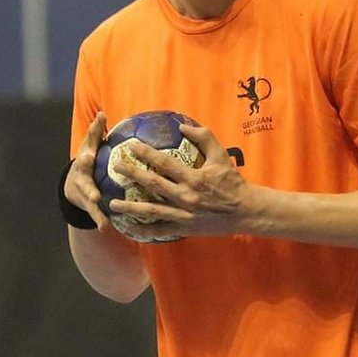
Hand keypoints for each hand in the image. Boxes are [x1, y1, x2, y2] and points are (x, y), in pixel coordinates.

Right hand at [65, 111, 110, 230]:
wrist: (73, 185)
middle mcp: (82, 172)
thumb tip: (102, 112)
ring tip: (96, 199)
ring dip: (91, 195)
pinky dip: (99, 219)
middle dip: (84, 163)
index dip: (94, 129)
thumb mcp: (90, 147)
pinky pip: (94, 212)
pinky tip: (104, 226)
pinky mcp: (86, 203)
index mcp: (87, 155)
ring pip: (87, 192)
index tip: (101, 119)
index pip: (90, 140)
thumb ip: (96, 132)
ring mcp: (82, 188)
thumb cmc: (89, 162)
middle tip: (87, 159)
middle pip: (83, 168)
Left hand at [108, 122, 251, 239]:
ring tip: (112, 203)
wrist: (245, 211)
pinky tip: (129, 227)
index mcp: (193, 177)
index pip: (163, 163)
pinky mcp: (184, 228)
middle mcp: (185, 196)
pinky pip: (160, 230)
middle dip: (132, 174)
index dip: (145, 153)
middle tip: (116, 167)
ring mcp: (183, 214)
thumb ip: (204, 138)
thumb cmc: (233, 182)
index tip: (131, 146)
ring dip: (130, 207)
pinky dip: (144, 230)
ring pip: (151, 210)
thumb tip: (183, 126)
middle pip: (152, 184)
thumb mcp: (221, 156)